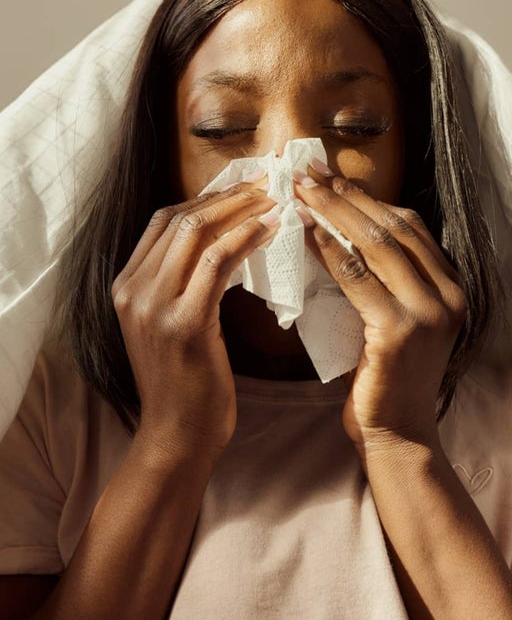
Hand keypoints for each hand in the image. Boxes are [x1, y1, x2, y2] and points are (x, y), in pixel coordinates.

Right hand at [111, 183, 277, 455]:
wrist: (179, 437)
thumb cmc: (189, 387)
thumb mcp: (174, 328)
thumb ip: (185, 289)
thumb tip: (224, 250)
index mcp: (126, 286)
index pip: (163, 222)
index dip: (207, 198)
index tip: (245, 186)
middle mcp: (132, 289)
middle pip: (178, 218)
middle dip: (227, 195)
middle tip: (268, 183)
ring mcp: (153, 305)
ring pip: (197, 232)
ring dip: (241, 209)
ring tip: (277, 199)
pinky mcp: (184, 324)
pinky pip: (218, 263)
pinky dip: (246, 239)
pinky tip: (272, 230)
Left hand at [292, 170, 465, 453]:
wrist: (398, 436)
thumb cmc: (389, 380)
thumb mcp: (397, 320)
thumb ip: (387, 281)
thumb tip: (342, 231)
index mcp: (453, 288)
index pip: (410, 226)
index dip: (368, 198)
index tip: (330, 178)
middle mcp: (449, 295)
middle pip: (394, 228)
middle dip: (347, 196)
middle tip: (307, 173)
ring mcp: (429, 313)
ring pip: (377, 246)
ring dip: (333, 214)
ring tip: (300, 193)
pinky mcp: (400, 331)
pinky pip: (357, 278)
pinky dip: (328, 251)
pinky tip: (304, 234)